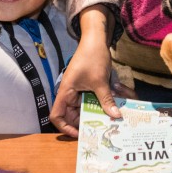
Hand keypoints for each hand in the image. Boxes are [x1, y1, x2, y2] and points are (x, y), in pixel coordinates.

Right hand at [50, 6, 121, 137]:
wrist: (96, 39)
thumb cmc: (92, 57)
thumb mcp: (100, 81)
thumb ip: (106, 100)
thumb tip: (115, 117)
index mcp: (66, 91)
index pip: (56, 115)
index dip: (64, 127)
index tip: (79, 133)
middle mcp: (70, 93)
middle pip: (72, 115)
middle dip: (85, 122)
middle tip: (100, 130)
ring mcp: (78, 90)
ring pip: (84, 108)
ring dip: (95, 113)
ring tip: (109, 120)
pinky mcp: (87, 86)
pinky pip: (91, 100)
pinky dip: (100, 104)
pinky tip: (112, 109)